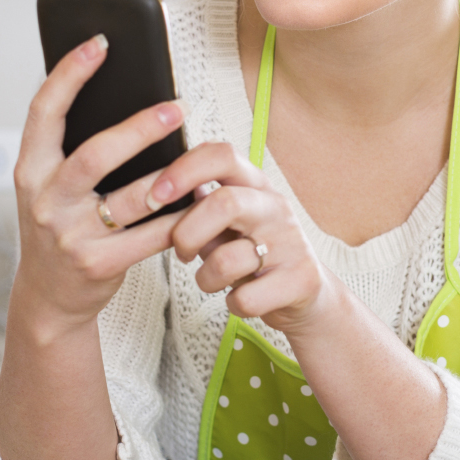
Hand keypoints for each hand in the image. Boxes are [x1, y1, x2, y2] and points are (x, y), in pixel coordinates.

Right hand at [11, 34, 190, 336]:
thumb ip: (72, 150)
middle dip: (139, 128)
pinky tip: (203, 200)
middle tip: (176, 106)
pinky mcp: (99, 264)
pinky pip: (153, 235)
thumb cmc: (59, 228)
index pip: (43, 112)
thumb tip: (123, 97)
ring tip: (204, 155)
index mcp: (29, 170)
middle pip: (95, 155)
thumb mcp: (49, 187)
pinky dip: (182, 217)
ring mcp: (71, 235)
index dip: (69, 74)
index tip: (99, 42)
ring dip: (174, 176)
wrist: (48, 297)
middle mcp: (44, 201)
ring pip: (133, 198)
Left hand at [150, 142, 342, 335]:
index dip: (184, 170)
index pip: (221, 155)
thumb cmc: (254, 254)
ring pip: (228, 260)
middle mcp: (276, 207)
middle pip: (225, 202)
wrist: (305, 294)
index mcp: (255, 185)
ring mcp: (292, 242)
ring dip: (206, 278)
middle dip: (187, 233)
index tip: (155, 195)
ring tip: (213, 280)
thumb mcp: (227, 223)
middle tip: (181, 251)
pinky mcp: (301, 280)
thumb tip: (154, 191)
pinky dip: (233, 303)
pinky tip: (241, 298)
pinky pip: (245, 298)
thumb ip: (199, 206)